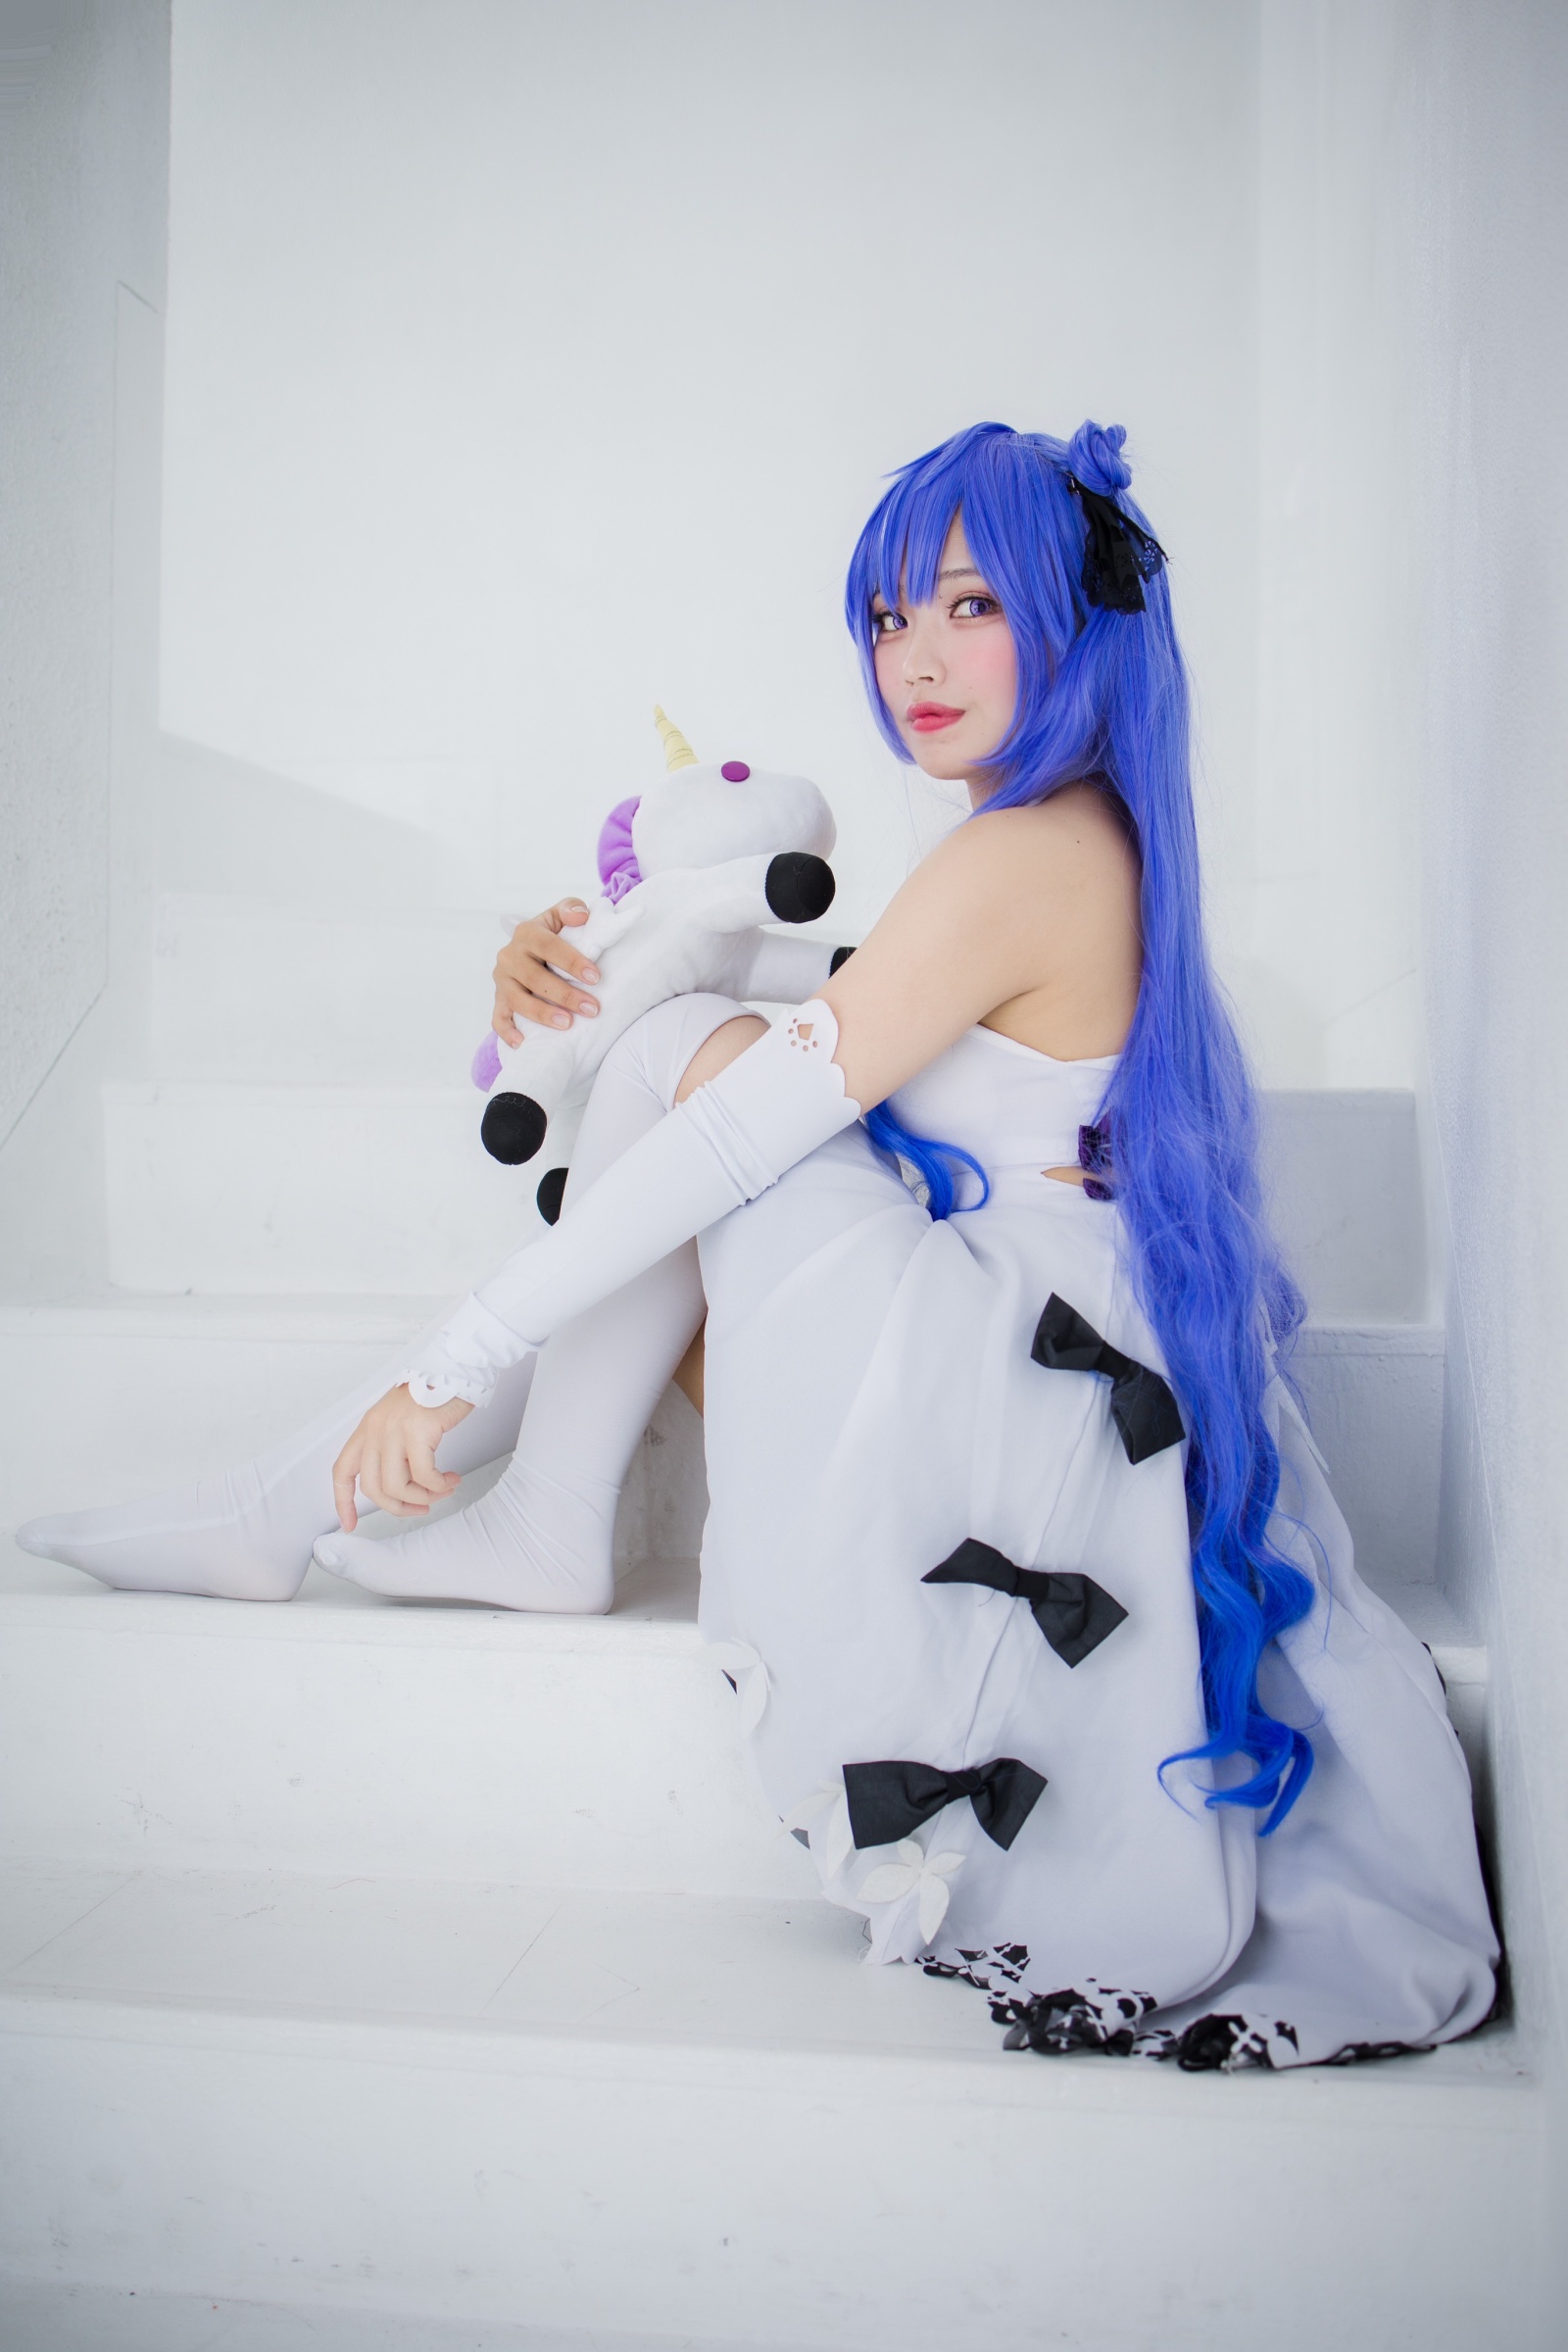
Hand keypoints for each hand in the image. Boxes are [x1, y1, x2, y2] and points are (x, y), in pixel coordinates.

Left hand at [331, 1387, 474, 1530]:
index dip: (343, 1502)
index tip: (349, 1524)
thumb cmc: (433, 1393)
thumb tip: (401, 1486)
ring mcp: (394, 1430)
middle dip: (399, 1507)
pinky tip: (450, 1478)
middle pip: (374, 1488)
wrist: (454, 1369)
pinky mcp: (418, 1431)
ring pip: (397, 1486)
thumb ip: (392, 1447)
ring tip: (442, 1489)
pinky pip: (424, 1474)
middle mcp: (375, 1430)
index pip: (343, 1471)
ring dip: (423, 1496)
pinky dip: (439, 1484)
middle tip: (422, 1507)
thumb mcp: (400, 1419)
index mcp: (367, 1428)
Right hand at [493, 899, 601, 1046]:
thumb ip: (572, 908)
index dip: (572, 961)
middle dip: (565, 994)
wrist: (531, 950)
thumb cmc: (553, 935)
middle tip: (592, 1008)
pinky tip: (524, 1044)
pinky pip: (498, 1018)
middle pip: (535, 978)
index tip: (595, 977)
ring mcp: (502, 980)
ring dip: (542, 1014)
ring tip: (567, 1024)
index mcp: (526, 933)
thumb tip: (581, 916)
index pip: (549, 946)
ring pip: (518, 1000)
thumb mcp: (561, 916)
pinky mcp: (498, 999)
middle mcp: (509, 956)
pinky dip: (508, 1032)